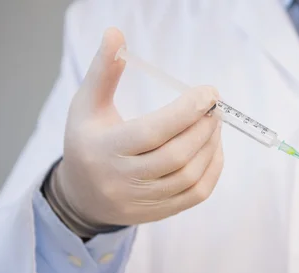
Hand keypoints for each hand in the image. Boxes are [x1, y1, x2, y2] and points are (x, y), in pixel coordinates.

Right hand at [55, 27, 223, 227]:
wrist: (83, 196)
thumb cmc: (88, 142)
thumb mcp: (86, 106)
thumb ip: (103, 72)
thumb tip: (116, 33)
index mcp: (104, 151)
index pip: (152, 132)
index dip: (186, 112)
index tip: (209, 92)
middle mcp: (122, 180)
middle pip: (176, 156)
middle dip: (203, 127)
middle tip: (215, 106)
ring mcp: (142, 201)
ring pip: (189, 176)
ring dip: (211, 146)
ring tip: (215, 122)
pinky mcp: (159, 214)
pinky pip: (196, 194)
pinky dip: (212, 169)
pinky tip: (214, 148)